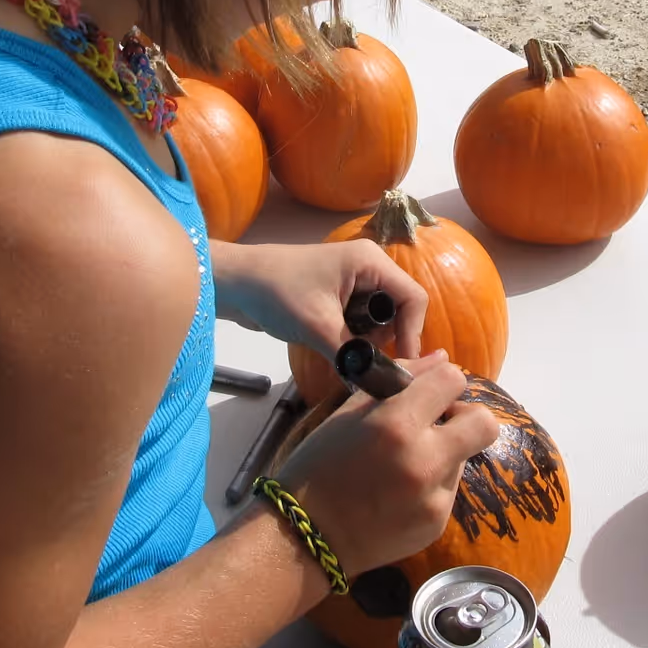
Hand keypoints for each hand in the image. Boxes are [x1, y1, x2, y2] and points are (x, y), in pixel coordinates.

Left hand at [213, 240, 424, 363]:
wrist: (233, 283)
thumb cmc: (276, 293)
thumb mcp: (319, 326)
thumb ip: (353, 354)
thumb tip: (380, 385)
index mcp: (370, 262)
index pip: (414, 298)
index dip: (413, 332)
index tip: (402, 365)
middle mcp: (367, 267)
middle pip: (398, 309)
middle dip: (385, 338)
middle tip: (362, 357)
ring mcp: (351, 281)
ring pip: (379, 319)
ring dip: (366, 340)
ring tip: (340, 350)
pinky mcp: (336, 295)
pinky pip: (359, 321)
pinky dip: (352, 337)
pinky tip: (333, 346)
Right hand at [273, 352, 498, 577]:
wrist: (306, 537)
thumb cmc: (318, 466)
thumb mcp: (348, 414)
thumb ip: (398, 382)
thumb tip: (441, 359)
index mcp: (397, 424)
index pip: (453, 380)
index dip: (443, 381)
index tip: (430, 393)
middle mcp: (425, 460)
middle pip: (484, 423)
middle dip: (466, 416)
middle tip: (437, 425)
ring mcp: (435, 497)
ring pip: (464, 458)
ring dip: (443, 453)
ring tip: (403, 465)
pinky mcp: (437, 524)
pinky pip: (448, 490)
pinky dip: (431, 485)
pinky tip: (397, 494)